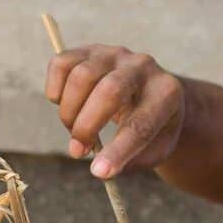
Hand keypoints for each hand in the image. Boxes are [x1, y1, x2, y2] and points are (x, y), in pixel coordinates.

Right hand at [45, 44, 184, 178]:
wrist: (151, 92)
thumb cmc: (153, 126)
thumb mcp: (155, 149)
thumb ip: (132, 161)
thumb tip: (101, 169)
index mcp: (167, 93)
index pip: (141, 124)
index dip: (118, 150)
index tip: (99, 172)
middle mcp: (144, 66)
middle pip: (110, 91)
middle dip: (87, 126)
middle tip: (78, 152)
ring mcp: (115, 54)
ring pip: (82, 77)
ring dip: (69, 112)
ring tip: (75, 132)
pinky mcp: (89, 49)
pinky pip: (61, 64)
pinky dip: (55, 90)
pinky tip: (66, 106)